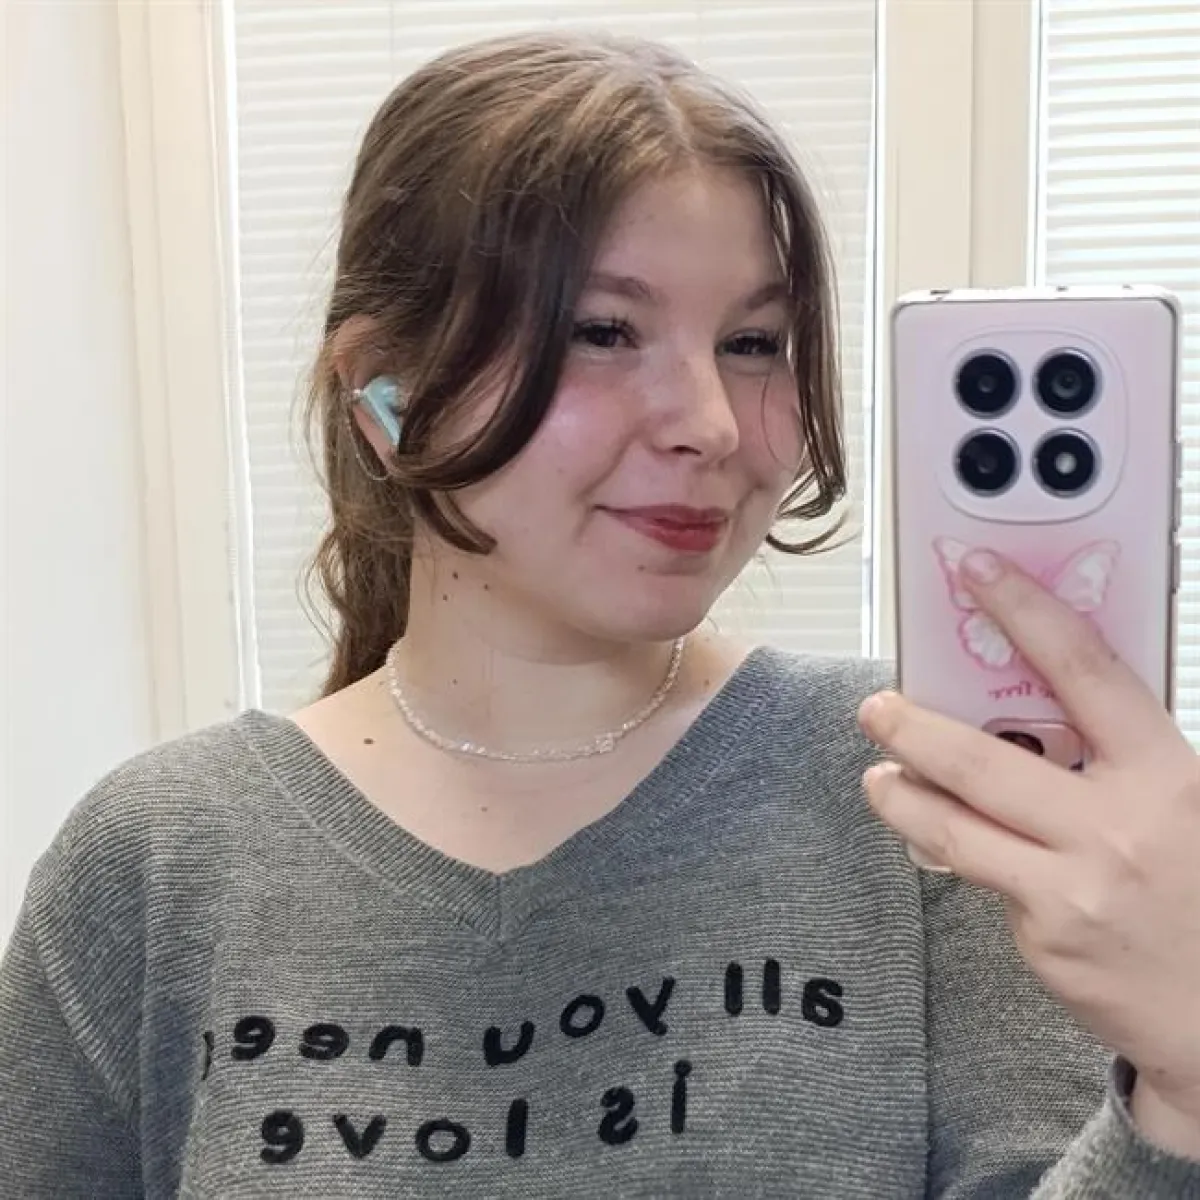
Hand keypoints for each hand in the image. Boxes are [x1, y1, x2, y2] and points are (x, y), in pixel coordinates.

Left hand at [857, 549, 1199, 1157]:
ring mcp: (1073, 887)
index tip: (978, 572)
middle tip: (874, 706)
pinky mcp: (1043, 938)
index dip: (1027, 611)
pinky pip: (981, 878)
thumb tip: (1036, 700)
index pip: (1084, 671)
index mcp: (1166, 774)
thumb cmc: (1198, 887)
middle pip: (981, 758)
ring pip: (952, 826)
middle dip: (912, 727)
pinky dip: (957, 853)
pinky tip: (950, 846)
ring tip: (880, 778)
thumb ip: (1118, 754)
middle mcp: (1116, 826)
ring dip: (900, 796)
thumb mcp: (1183, 802)